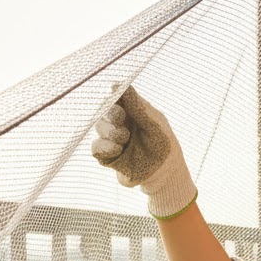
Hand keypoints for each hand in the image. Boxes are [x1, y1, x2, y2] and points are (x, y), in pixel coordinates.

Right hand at [91, 87, 196, 219]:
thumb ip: (136, 106)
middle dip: (111, 114)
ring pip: (99, 127)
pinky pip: (96, 147)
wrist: (164, 175)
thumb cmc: (163, 146)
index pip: (116, 97)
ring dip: (110, 132)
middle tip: (121, 120)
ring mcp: (113, 139)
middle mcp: (121, 123)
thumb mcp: (153, 124)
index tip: (118, 99)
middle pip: (104, 110)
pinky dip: (105, 147)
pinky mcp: (108, 156)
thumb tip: (118, 84)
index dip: (114, 97)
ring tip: (124, 139)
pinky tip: (117, 150)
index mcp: (132, 111)